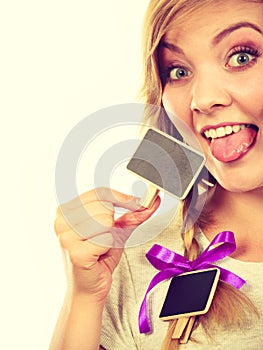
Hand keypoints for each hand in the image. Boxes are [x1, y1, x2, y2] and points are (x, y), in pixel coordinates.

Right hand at [54, 187, 159, 301]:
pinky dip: (109, 247)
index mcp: (66, 210)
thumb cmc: (99, 257)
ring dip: (110, 236)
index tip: (136, 203)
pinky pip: (106, 239)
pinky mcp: (76, 253)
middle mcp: (61, 221)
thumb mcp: (116, 230)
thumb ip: (133, 214)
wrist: (90, 288)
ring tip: (100, 247)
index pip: (99, 192)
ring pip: (106, 220)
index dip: (121, 197)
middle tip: (106, 238)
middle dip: (113, 223)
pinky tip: (99, 255)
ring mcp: (66, 237)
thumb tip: (152, 201)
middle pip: (104, 206)